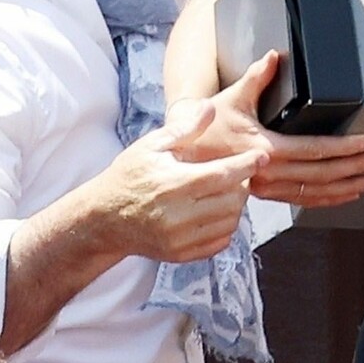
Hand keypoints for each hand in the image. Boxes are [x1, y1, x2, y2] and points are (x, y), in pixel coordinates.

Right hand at [93, 101, 265, 262]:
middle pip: (232, 200)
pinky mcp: (181, 254)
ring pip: (231, 222)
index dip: (247, 165)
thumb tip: (210, 108)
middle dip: (242, 184)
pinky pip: (220, 242)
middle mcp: (178, 215)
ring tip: (224, 192)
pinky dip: (226, 226)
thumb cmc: (127, 178)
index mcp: (173, 184)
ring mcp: (180, 238)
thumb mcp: (151, 146)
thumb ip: (184, 128)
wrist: (103, 219)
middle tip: (236, 174)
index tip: (261, 156)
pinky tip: (215, 212)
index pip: (223, 175)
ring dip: (236, 206)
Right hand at [179, 50, 363, 208]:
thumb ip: (257, 77)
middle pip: (321, 174)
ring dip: (346, 188)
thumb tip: (275, 56)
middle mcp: (269, 172)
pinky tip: (345, 196)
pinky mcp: (265, 195)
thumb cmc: (207, 127)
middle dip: (355, 168)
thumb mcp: (231, 98)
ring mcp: (267, 188)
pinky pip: (301, 202)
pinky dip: (326, 200)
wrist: (182, 156)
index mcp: (265, 148)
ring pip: (314, 194)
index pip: (314, 150)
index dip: (344, 147)